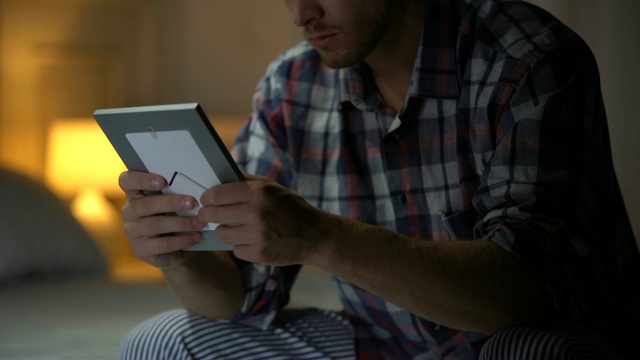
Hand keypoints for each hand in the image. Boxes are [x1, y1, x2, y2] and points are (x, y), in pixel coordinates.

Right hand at [119, 171, 205, 268]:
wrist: (176, 249)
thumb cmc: (174, 217)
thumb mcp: (172, 203)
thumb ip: (175, 192)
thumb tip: (194, 186)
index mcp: (135, 194)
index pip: (127, 181)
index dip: (142, 179)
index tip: (162, 181)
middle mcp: (129, 211)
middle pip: (146, 204)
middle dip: (171, 203)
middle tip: (192, 202)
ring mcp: (132, 231)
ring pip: (155, 224)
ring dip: (181, 223)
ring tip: (199, 222)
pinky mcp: (140, 249)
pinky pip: (161, 244)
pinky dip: (181, 240)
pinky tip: (195, 237)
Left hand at [199, 174, 328, 265]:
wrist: (315, 236)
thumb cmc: (292, 208)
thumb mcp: (273, 187)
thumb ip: (247, 182)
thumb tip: (219, 179)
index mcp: (259, 193)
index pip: (217, 194)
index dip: (207, 198)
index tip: (206, 200)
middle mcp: (256, 213)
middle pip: (213, 215)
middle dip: (208, 215)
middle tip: (208, 215)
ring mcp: (257, 235)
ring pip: (222, 234)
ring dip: (225, 231)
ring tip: (236, 228)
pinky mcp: (259, 253)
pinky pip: (235, 250)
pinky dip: (241, 246)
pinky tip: (252, 241)